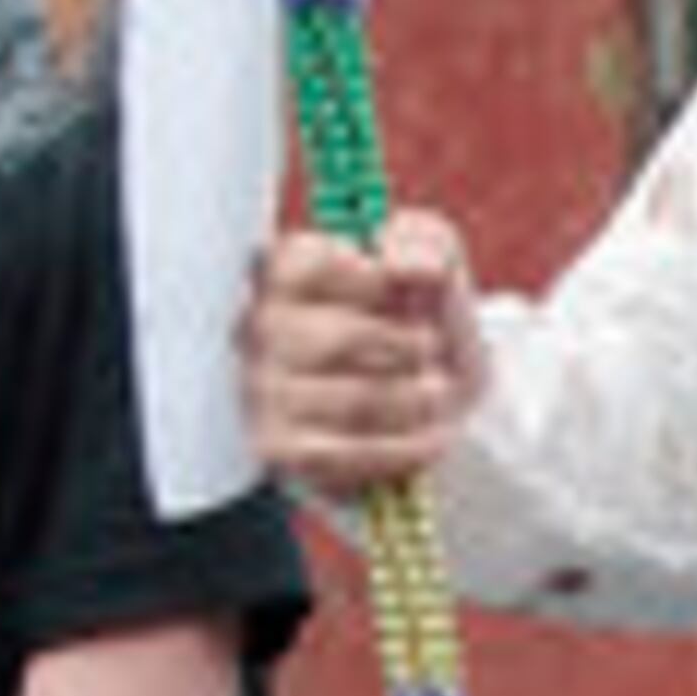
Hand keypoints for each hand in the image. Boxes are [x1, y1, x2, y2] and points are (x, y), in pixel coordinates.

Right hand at [243, 208, 485, 488]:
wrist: (438, 407)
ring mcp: (262, 390)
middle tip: (429, 348)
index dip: (377, 283)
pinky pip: (347, 454)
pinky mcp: (281, 448)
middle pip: (338, 338)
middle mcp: (258, 328)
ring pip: (352, 399)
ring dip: (415, 399)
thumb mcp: (433, 265)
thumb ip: (424, 241)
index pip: (313, 265)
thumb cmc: (420, 326)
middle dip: (407, 346)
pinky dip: (403, 446)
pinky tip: (427, 435)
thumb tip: (406, 264)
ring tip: (434, 393)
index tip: (405, 293)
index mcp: (284, 271)